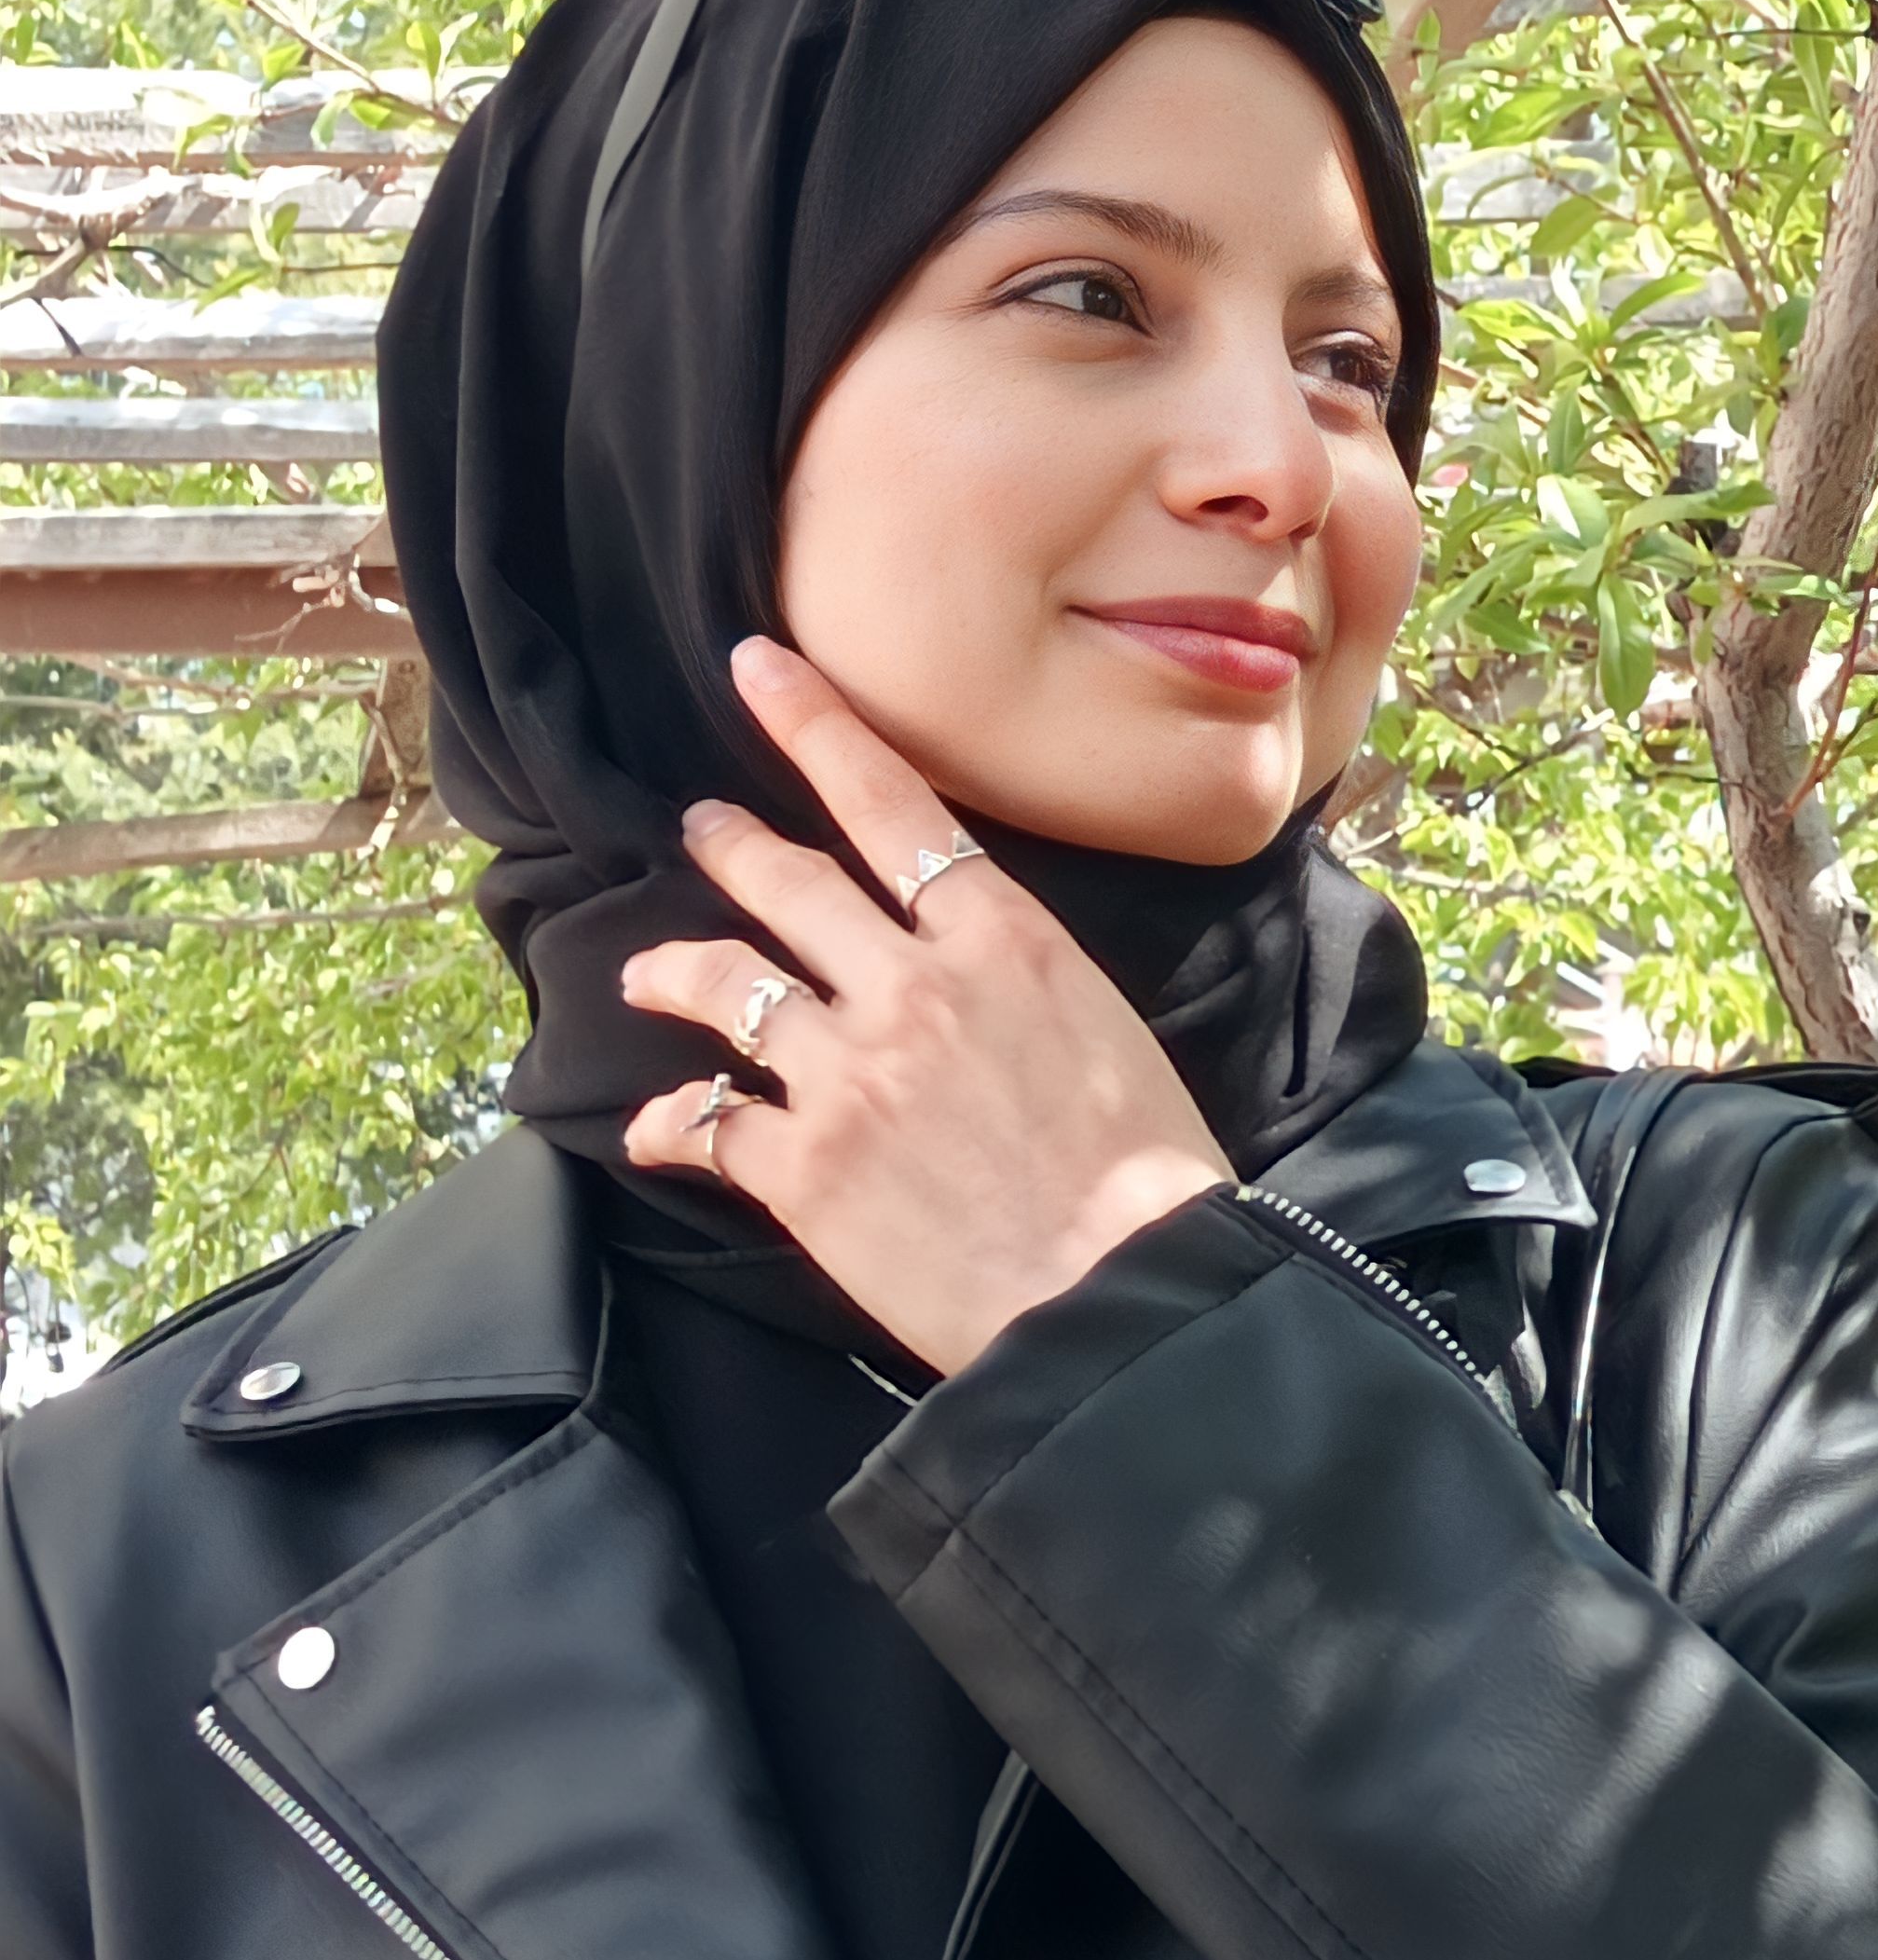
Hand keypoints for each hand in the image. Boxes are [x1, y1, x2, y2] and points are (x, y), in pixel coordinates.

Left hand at [619, 636, 1230, 1376]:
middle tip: (700, 824)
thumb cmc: (1147, 1172)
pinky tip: (658, 1127)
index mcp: (1003, 939)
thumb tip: (976, 965)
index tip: (756, 669)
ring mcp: (846, 1072)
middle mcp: (911, 984)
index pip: (890, 803)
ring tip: (647, 970)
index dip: (812, 726)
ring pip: (728, 986)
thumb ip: (1019, 978)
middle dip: (731, 843)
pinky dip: (674, 1122)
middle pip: (790, 881)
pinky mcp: (803, 1166)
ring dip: (676, 968)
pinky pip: (708, 1123)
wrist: (1127, 1290)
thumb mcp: (1105, 1027)